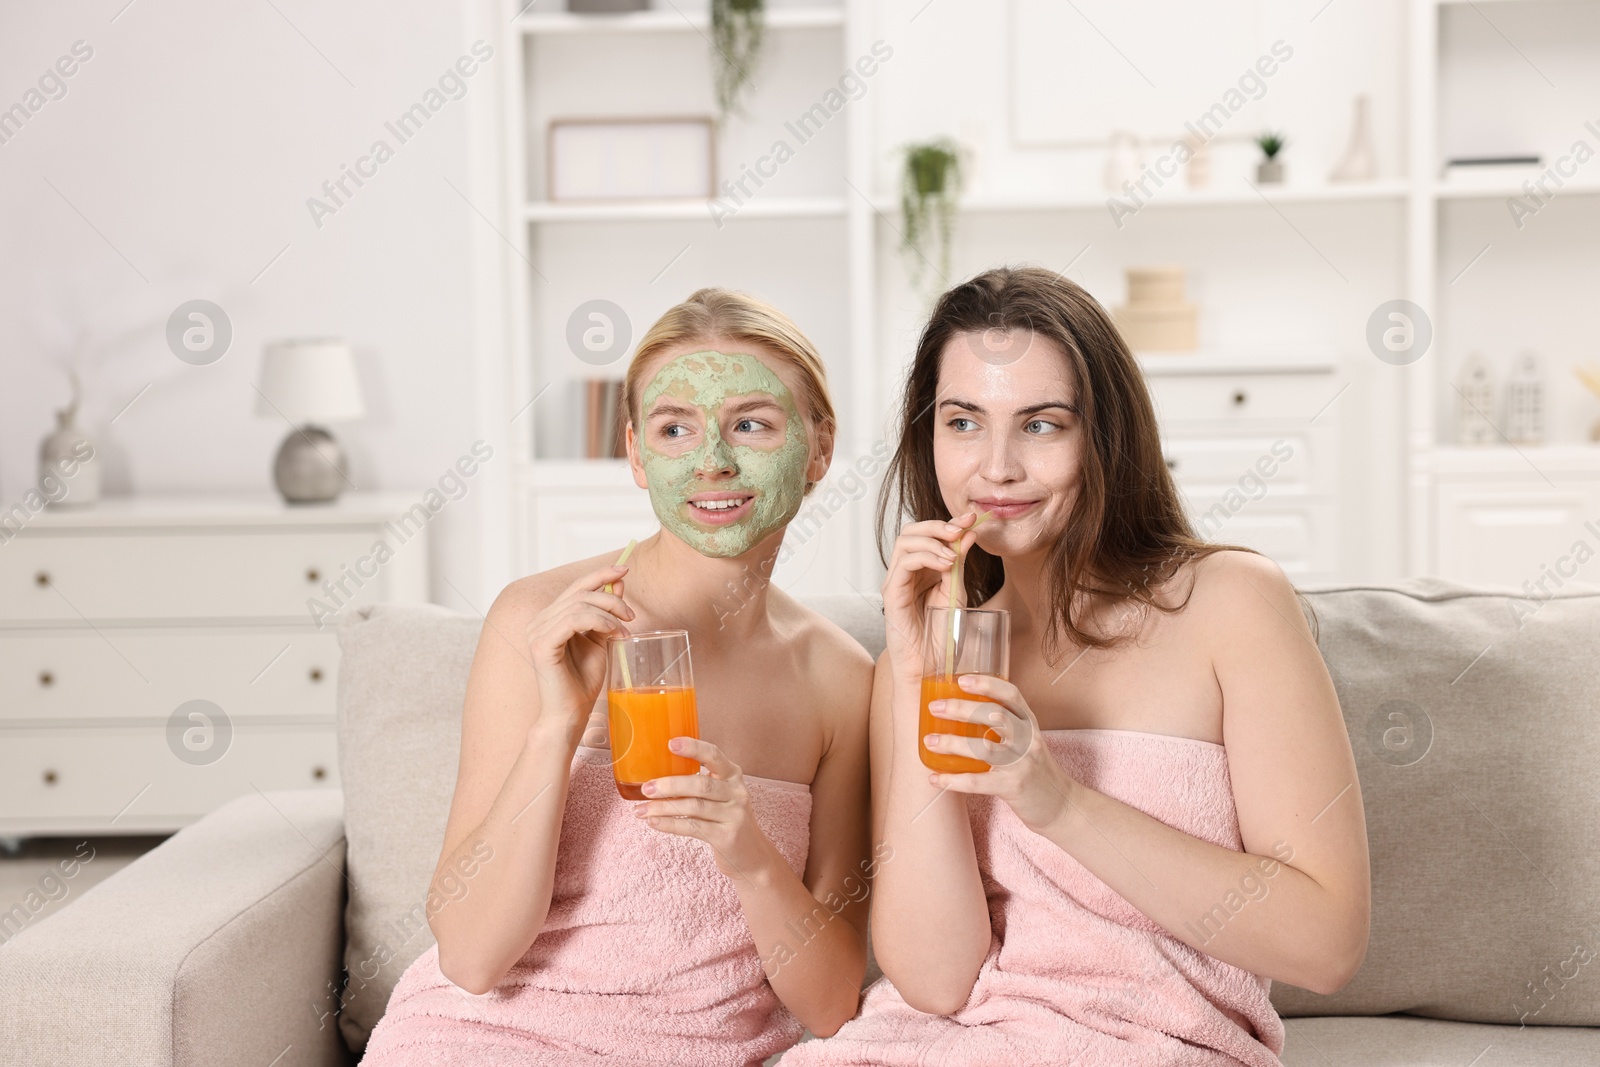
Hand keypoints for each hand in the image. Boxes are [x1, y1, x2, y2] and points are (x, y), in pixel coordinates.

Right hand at [525, 565, 634, 738]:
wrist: (571, 714)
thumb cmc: (584, 681)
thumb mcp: (601, 640)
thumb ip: (606, 613)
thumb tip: (618, 583)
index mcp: (551, 618)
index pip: (576, 586)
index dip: (600, 574)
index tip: (625, 568)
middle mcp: (540, 621)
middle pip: (579, 592)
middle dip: (611, 599)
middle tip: (631, 616)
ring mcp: (537, 632)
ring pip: (578, 604)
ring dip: (608, 613)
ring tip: (623, 630)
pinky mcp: (541, 645)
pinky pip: (572, 620)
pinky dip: (598, 621)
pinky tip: (612, 633)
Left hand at [632, 737, 780, 883]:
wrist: (752, 855)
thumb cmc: (726, 819)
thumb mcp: (720, 796)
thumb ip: (698, 783)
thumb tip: (655, 776)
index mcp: (732, 775)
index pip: (714, 755)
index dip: (693, 748)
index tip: (670, 743)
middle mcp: (736, 792)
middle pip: (701, 784)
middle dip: (670, 785)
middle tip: (646, 788)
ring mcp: (734, 815)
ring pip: (693, 807)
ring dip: (663, 808)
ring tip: (640, 810)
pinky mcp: (727, 837)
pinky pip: (693, 827)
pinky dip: (670, 824)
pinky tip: (653, 822)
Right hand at [881, 511, 983, 684]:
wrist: (931, 668)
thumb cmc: (942, 637)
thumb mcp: (957, 593)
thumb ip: (960, 565)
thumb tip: (970, 534)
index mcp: (921, 571)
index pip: (929, 536)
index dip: (950, 523)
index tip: (972, 518)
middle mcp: (905, 573)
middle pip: (912, 531)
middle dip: (938, 525)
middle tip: (960, 528)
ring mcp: (896, 582)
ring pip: (904, 542)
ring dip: (932, 540)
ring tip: (953, 554)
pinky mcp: (891, 594)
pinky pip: (904, 563)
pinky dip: (925, 557)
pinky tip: (945, 565)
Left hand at [924, 674, 1076, 833]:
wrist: (1062, 805)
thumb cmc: (1035, 770)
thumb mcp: (1026, 741)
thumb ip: (1004, 727)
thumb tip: (960, 714)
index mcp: (1029, 723)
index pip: (1011, 695)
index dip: (987, 684)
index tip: (961, 679)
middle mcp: (1028, 739)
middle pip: (995, 716)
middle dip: (961, 709)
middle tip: (935, 707)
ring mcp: (1022, 763)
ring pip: (984, 747)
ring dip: (953, 743)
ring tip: (929, 741)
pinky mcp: (1013, 787)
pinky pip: (978, 782)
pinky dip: (953, 780)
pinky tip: (935, 778)